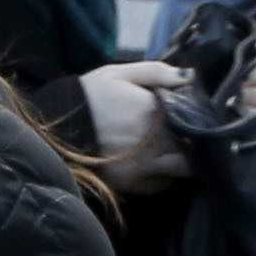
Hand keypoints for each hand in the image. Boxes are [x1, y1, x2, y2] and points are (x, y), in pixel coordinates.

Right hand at [77, 57, 190, 191]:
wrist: (57, 128)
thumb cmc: (90, 96)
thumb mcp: (119, 73)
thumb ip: (157, 72)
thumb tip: (190, 76)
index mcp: (155, 110)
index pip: (194, 117)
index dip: (198, 117)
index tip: (196, 115)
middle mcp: (156, 140)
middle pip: (193, 144)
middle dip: (195, 140)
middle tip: (190, 134)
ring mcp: (146, 165)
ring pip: (183, 168)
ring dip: (185, 160)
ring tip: (177, 151)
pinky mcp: (133, 184)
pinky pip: (162, 184)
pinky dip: (166, 176)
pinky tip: (157, 164)